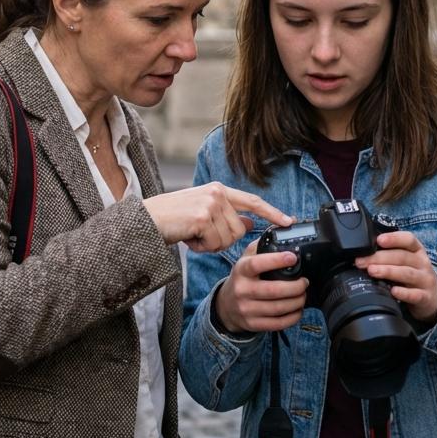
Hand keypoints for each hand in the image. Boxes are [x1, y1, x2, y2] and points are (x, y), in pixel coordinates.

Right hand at [143, 182, 291, 252]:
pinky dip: (201, 247)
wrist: (147, 220)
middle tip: (199, 234)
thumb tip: (250, 224)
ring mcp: (210, 204)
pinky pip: (213, 243)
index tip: (289, 221)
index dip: (272, 212)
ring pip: (227, 239)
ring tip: (192, 234)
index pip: (252, 201)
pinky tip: (188, 237)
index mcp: (218, 190)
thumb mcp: (202, 212)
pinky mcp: (202, 217)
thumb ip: (225, 215)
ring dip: (209, 244)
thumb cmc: (172, 218)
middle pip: (238, 230)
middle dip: (221, 239)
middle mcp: (217, 194)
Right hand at [213, 239, 308, 333]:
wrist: (226, 305)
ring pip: (278, 308)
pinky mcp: (252, 324)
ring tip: (303, 295)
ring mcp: (246, 309)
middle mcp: (242, 290)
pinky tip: (297, 310)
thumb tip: (290, 223)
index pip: (257, 264)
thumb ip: (266, 242)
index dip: (276, 260)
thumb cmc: (243, 277)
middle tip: (305, 282)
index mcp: (241, 270)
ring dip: (297, 302)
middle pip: (273, 290)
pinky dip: (292, 317)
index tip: (293, 257)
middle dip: (296, 287)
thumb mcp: (248, 258)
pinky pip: (277, 323)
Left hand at [355, 231, 436, 323]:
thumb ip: (387, 255)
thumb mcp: (404, 261)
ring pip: (407, 273)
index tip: (378, 240)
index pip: (408, 240)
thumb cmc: (412, 274)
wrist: (431, 297)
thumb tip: (362, 253)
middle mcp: (422, 263)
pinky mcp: (426, 297)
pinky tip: (393, 291)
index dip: (394, 238)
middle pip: (402, 257)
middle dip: (380, 258)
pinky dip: (404, 293)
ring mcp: (425, 280)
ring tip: (372, 271)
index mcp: (416, 251)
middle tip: (362, 261)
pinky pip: (415, 295)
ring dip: (388, 271)